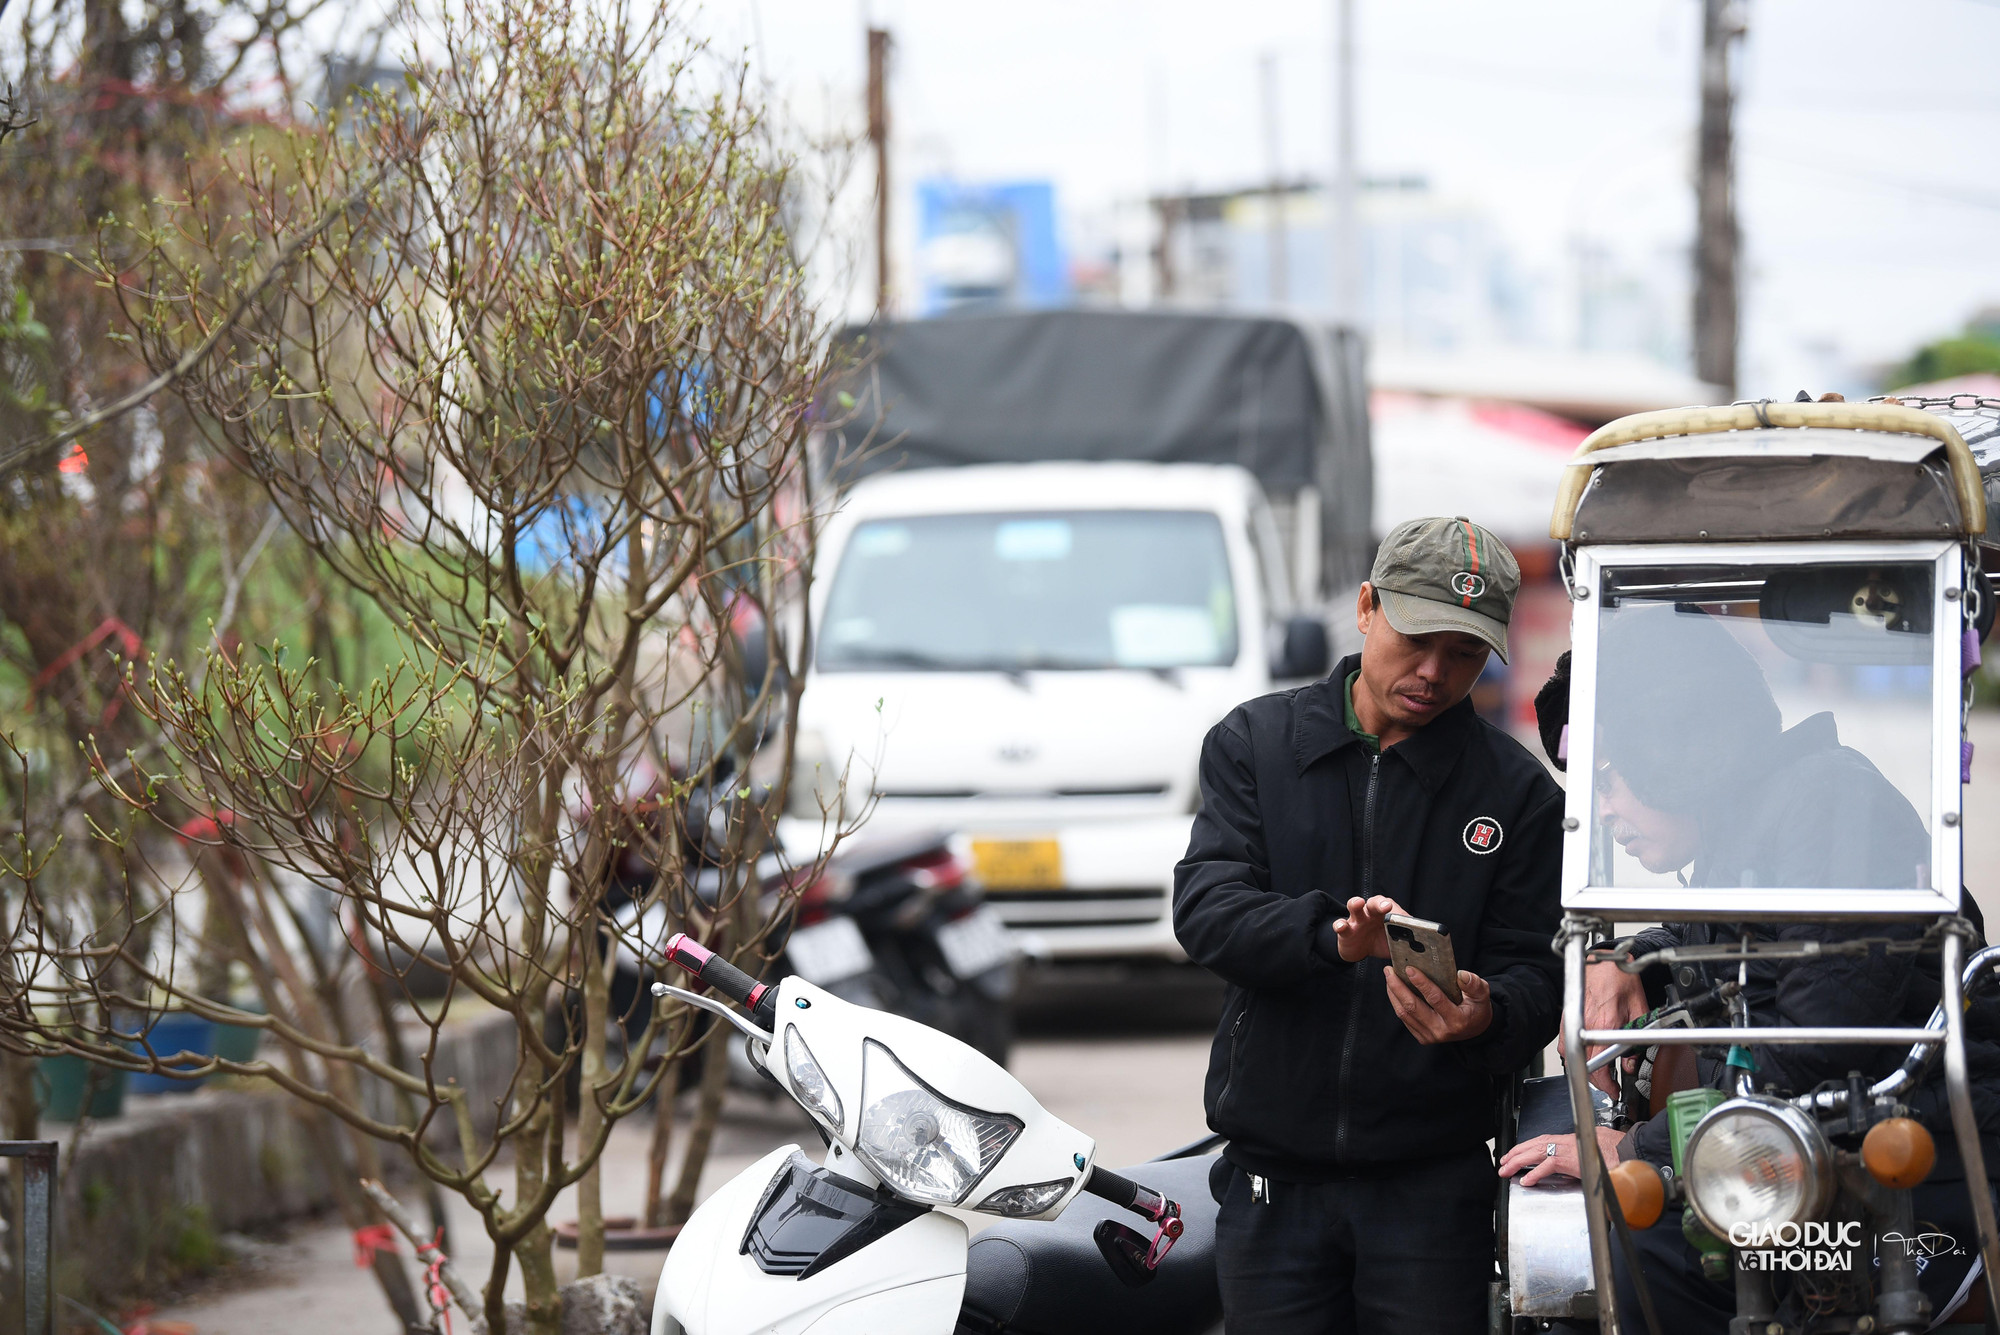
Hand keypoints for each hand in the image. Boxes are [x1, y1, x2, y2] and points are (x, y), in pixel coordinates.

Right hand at [1331, 895, 1403, 962]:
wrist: (1361, 950)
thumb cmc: (1382, 941)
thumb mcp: (1396, 942)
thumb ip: (1408, 943)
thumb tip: (1425, 950)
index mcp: (1386, 915)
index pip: (1392, 907)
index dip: (1398, 911)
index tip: (1403, 918)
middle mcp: (1371, 914)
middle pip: (1374, 903)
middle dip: (1379, 904)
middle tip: (1385, 907)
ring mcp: (1357, 921)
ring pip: (1355, 907)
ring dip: (1356, 904)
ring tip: (1359, 903)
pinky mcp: (1345, 931)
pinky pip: (1341, 925)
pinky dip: (1340, 925)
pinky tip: (1342, 927)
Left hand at [1385, 965, 1491, 1043]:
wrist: (1475, 1030)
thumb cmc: (1477, 1008)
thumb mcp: (1482, 995)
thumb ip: (1474, 984)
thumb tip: (1461, 974)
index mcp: (1456, 1020)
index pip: (1435, 999)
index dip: (1421, 983)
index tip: (1409, 968)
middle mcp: (1441, 1031)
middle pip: (1412, 1007)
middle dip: (1398, 987)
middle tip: (1389, 970)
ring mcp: (1430, 1036)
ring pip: (1404, 1013)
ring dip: (1393, 993)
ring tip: (1389, 976)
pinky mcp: (1422, 1037)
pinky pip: (1404, 1019)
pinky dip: (1396, 1002)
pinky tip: (1393, 988)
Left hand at [1498, 1127, 1627, 1186]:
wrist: (1629, 1151)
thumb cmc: (1617, 1150)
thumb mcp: (1595, 1150)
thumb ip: (1585, 1154)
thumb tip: (1581, 1163)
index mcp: (1571, 1139)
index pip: (1543, 1140)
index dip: (1526, 1147)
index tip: (1515, 1153)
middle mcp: (1567, 1141)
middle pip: (1534, 1145)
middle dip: (1516, 1154)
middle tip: (1503, 1164)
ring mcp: (1568, 1149)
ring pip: (1536, 1152)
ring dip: (1518, 1161)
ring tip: (1506, 1170)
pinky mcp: (1572, 1160)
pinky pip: (1548, 1166)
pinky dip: (1536, 1173)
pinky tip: (1527, 1180)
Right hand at [1568, 959, 1649, 1094]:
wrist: (1603, 959)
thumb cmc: (1620, 978)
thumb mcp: (1640, 1008)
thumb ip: (1637, 1038)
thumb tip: (1632, 1061)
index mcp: (1605, 1024)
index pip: (1600, 1065)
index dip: (1606, 1084)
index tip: (1613, 1090)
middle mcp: (1585, 1024)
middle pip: (1583, 1064)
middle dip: (1596, 1079)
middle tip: (1608, 1084)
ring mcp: (1572, 1021)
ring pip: (1569, 1055)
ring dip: (1582, 1066)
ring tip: (1596, 1070)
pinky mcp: (1566, 1016)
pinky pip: (1564, 1042)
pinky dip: (1572, 1052)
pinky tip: (1583, 1052)